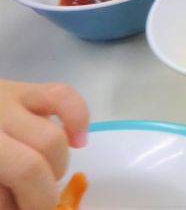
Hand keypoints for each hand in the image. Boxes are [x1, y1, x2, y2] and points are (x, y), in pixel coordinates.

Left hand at [0, 80, 87, 209]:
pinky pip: (63, 95)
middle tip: (34, 205)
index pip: (11, 185)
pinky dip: (78, 119)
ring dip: (56, 169)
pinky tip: (76, 141)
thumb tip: (17, 207)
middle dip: (41, 197)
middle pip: (31, 166)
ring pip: (53, 138)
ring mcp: (6, 101)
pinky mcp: (22, 88)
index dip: (24, 206)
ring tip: (44, 178)